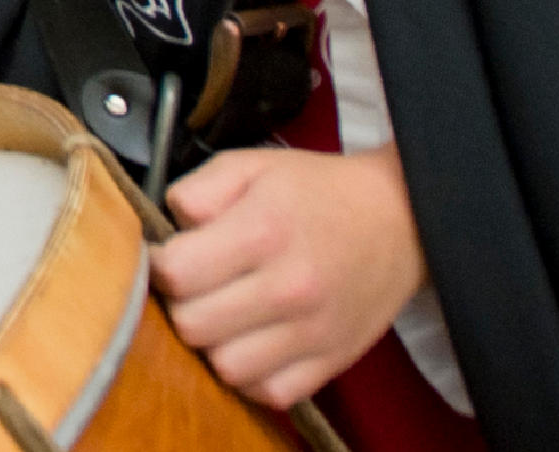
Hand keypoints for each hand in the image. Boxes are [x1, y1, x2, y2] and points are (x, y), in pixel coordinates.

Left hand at [155, 144, 430, 408]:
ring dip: (212, 344)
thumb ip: (196, 192)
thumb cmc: (317, 192)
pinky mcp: (332, 361)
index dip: (159, 263)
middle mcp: (289, 288)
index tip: (168, 255)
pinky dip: (252, 375)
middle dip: (180, 304)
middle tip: (193, 286)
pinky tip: (250, 342)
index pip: (176, 273)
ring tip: (221, 315)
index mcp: (262, 232)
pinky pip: (271, 393)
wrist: (400, 219)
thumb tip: (167, 228)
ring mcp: (313, 332)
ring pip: (227, 368)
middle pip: (193, 326)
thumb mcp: (249, 165)